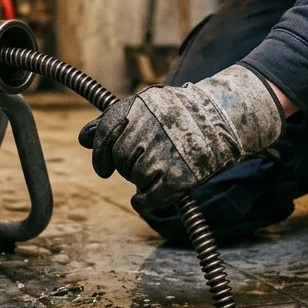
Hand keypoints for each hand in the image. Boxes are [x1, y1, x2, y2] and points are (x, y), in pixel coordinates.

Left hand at [78, 65, 283, 214]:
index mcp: (139, 106)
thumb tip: (82, 138)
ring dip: (140, 179)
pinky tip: (144, 198)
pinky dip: (144, 201)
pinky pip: (149, 197)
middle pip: (120, 158)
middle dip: (125, 166)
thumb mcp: (147, 107)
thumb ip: (114, 121)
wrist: (224, 119)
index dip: (100, 154)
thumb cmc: (181, 115)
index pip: (104, 133)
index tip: (104, 168)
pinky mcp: (178, 176)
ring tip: (158, 169)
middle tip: (142, 165)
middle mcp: (148, 128)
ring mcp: (163, 153)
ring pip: (134, 176)